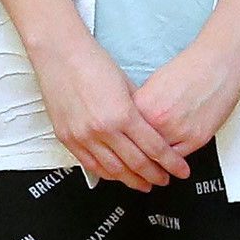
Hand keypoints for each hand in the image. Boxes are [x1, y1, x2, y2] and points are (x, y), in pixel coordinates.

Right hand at [36, 30, 188, 191]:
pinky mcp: (67, 138)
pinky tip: (118, 176)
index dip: (170, 163)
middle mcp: (103, 130)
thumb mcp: (128, 86)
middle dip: (154, 175)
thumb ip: (140, 112)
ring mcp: (83, 136)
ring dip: (132, 180)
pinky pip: (90, 164)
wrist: (60, 55)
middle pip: (136, 163)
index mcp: (123, 115)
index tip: (179, 170)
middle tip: (164, 180)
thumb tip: (153, 130)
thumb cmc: (94, 64)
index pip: (154, 148)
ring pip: (113, 170)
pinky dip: (107, 173)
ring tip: (144, 183)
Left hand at [134, 25, 239, 161]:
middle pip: (139, 149)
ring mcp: (179, 131)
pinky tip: (169, 158)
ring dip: (153, 164)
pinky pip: (178, 159)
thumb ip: (142, 106)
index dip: (124, 142)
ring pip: (158, 159)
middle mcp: (159, 119)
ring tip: (151, 164)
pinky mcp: (197, 139)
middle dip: (136, 156)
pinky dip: (172, 161)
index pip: (125, 133)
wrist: (219, 62)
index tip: (123, 146)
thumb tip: (134, 122)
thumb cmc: (191, 68)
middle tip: (135, 161)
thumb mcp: (154, 84)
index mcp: (143, 105)